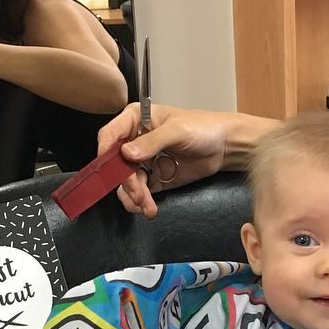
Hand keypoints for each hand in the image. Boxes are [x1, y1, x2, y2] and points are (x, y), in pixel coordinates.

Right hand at [97, 102, 229, 219]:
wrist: (223, 147)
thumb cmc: (202, 128)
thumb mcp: (177, 130)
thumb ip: (152, 142)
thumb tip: (127, 154)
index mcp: (135, 120)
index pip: (110, 136)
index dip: (105, 153)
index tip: (108, 170)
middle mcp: (134, 141)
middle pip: (116, 165)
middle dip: (125, 182)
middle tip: (138, 194)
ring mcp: (143, 162)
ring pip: (126, 182)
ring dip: (133, 196)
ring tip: (147, 206)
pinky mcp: (154, 179)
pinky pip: (140, 192)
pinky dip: (141, 202)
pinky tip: (149, 209)